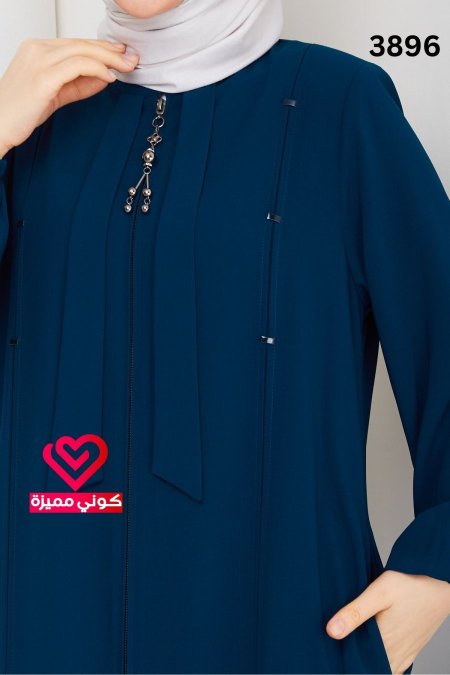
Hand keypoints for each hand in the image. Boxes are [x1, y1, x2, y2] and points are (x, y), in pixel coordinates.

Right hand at [0, 37, 140, 156]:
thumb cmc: (22, 111)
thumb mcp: (56, 93)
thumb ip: (79, 84)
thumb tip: (105, 77)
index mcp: (37, 49)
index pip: (76, 43)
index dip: (102, 47)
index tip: (122, 53)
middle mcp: (37, 49)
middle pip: (82, 43)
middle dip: (111, 50)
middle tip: (132, 58)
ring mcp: (39, 61)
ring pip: (83, 51)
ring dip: (109, 58)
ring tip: (126, 67)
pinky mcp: (43, 77)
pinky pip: (78, 66)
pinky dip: (97, 69)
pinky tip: (109, 77)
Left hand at [326, 570, 449, 673]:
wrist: (439, 590)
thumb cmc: (410, 587)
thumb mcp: (379, 591)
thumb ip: (355, 612)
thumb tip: (331, 631)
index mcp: (382, 642)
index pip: (354, 659)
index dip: (341, 652)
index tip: (332, 642)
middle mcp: (392, 655)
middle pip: (365, 664)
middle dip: (351, 654)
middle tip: (342, 637)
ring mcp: (402, 657)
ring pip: (377, 668)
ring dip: (365, 658)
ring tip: (355, 638)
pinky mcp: (408, 655)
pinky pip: (390, 668)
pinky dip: (378, 662)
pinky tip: (370, 645)